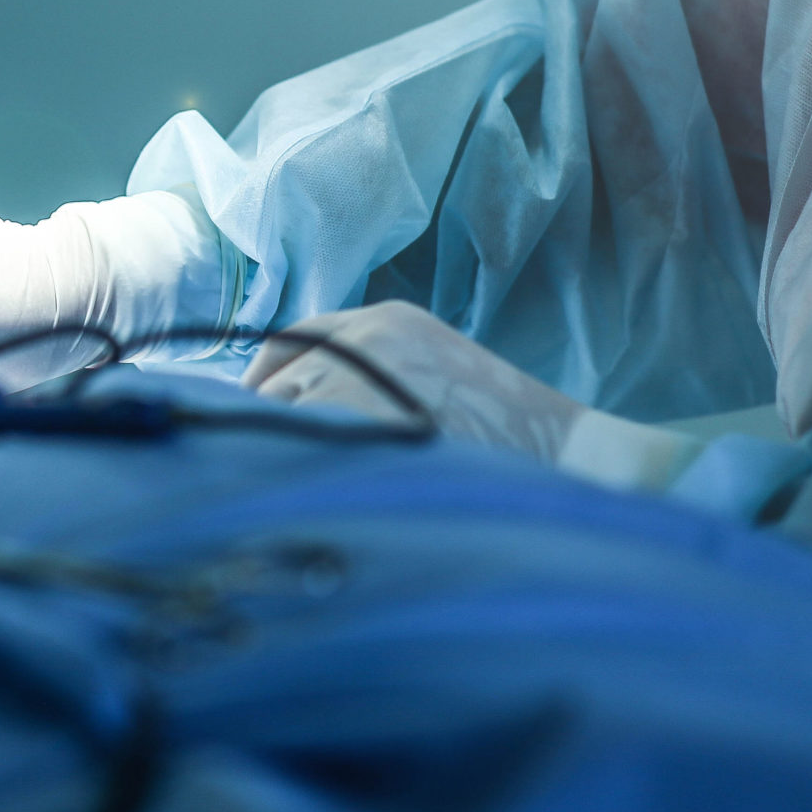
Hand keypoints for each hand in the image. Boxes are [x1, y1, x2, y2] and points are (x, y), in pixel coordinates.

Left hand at [244, 301, 584, 458]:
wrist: (559, 448)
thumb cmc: (501, 428)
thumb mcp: (435, 371)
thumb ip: (374, 371)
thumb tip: (302, 403)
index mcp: (387, 320)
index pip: (297, 334)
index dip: (266, 370)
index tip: (251, 401)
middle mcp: (367, 337)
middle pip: (282, 375)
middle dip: (271, 415)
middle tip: (271, 457)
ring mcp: (359, 375)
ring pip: (283, 411)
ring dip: (284, 444)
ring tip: (300, 481)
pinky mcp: (358, 417)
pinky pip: (301, 443)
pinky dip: (297, 465)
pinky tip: (313, 491)